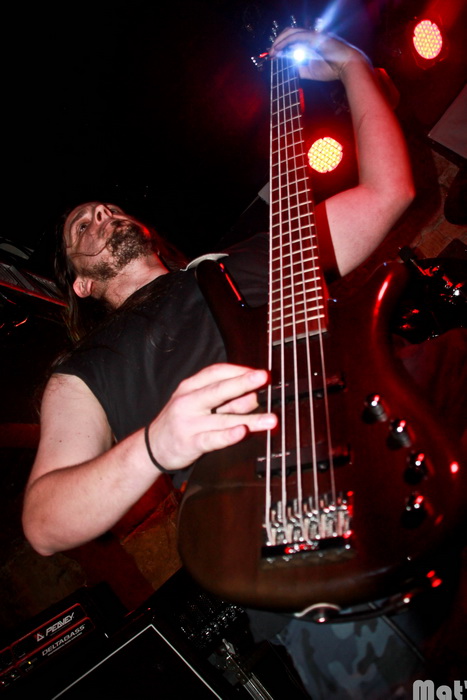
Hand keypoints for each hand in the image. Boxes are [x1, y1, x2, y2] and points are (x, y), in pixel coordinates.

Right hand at [146, 364, 277, 470]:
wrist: (151, 447)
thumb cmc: (180, 421)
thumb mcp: (198, 405)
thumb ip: (226, 401)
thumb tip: (255, 396)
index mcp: (190, 387)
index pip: (216, 372)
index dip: (239, 371)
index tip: (259, 374)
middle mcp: (188, 401)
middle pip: (218, 389)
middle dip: (242, 382)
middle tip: (264, 377)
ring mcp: (189, 422)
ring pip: (222, 418)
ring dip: (249, 418)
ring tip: (271, 419)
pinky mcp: (190, 443)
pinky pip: (212, 439)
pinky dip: (228, 436)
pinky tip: (242, 432)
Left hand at [269, 28, 368, 81]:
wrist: (348, 66)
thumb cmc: (333, 69)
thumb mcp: (311, 71)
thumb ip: (299, 68)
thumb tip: (288, 69)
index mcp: (311, 42)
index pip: (293, 38)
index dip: (282, 45)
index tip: (274, 55)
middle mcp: (312, 35)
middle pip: (290, 32)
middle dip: (278, 41)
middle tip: (270, 53)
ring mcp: (314, 35)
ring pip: (292, 32)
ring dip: (279, 41)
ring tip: (272, 52)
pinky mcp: (315, 37)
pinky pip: (297, 37)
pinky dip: (285, 42)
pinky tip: (278, 49)